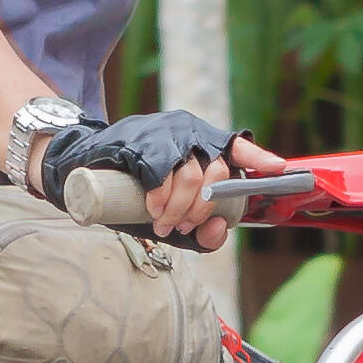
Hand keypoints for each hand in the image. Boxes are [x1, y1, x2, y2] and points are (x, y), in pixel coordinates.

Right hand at [40, 106, 250, 246]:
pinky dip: (161, 197)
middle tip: (183, 227)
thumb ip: (200, 230)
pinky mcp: (141, 140)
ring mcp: (166, 134)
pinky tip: (153, 210)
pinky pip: (161, 171)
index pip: (237, 148)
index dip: (259, 160)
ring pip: (190, 175)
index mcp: (204, 143)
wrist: (83, 166)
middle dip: (203, 209)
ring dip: (180, 209)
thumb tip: (221, 229)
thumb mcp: (172, 212)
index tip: (279, 171)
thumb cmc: (134, 191)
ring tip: (163, 224)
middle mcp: (191, 132)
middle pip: (217, 173)